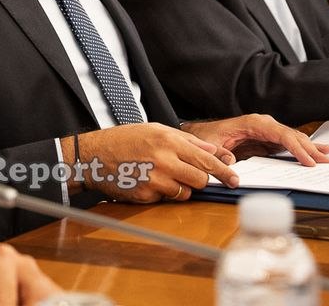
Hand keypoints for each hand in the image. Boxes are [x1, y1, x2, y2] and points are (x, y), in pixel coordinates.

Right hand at [62, 122, 237, 201]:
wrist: (94, 155)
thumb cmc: (125, 140)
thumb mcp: (156, 130)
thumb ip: (188, 141)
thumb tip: (215, 152)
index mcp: (168, 141)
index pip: (206, 160)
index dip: (224, 172)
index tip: (235, 180)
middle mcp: (164, 160)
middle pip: (200, 179)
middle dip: (199, 179)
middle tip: (189, 174)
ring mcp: (154, 180)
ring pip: (185, 192)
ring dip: (180, 187)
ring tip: (162, 174)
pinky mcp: (146, 195)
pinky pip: (166, 199)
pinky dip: (162, 192)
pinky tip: (148, 180)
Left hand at [183, 114, 328, 166]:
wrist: (201, 134)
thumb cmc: (206, 137)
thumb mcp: (210, 144)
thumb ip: (220, 154)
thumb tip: (230, 163)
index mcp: (253, 123)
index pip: (280, 134)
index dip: (296, 148)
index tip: (309, 161)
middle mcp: (264, 125)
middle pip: (292, 136)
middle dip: (310, 149)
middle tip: (327, 162)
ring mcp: (267, 132)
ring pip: (293, 140)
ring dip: (311, 149)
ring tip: (328, 158)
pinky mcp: (268, 140)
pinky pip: (289, 144)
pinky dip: (304, 148)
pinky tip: (318, 151)